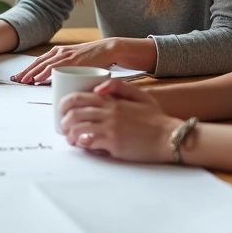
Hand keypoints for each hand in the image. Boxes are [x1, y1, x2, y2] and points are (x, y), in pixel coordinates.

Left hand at [14, 38, 120, 84]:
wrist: (108, 49)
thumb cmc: (94, 58)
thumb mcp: (76, 62)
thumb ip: (66, 68)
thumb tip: (57, 81)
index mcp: (59, 52)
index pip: (39, 61)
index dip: (28, 69)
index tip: (19, 77)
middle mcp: (59, 52)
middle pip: (38, 63)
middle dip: (26, 72)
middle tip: (16, 80)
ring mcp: (65, 55)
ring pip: (43, 65)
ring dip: (31, 74)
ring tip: (23, 81)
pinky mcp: (72, 60)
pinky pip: (54, 67)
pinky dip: (44, 73)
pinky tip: (37, 79)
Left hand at [59, 79, 180, 162]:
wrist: (170, 137)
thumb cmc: (156, 119)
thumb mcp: (140, 95)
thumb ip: (119, 87)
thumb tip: (97, 88)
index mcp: (112, 100)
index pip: (78, 97)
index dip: (65, 103)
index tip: (62, 110)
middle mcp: (109, 112)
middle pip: (74, 113)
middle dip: (64, 121)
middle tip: (64, 127)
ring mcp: (110, 128)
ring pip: (78, 128)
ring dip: (70, 134)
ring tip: (71, 139)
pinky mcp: (113, 143)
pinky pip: (89, 142)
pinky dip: (82, 143)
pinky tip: (83, 145)